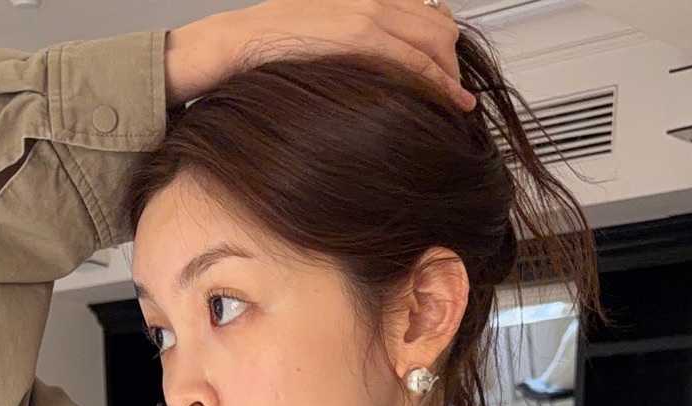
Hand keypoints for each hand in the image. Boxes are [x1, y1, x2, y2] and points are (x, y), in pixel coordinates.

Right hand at [164, 0, 476, 111]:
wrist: (233, 44)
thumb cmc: (265, 50)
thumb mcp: (314, 40)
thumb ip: (345, 46)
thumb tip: (366, 72)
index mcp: (360, 0)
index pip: (422, 16)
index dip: (443, 49)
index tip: (451, 77)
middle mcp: (370, 0)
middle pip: (437, 28)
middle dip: (453, 66)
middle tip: (458, 99)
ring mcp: (367, 15)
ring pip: (432, 44)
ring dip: (450, 79)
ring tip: (458, 108)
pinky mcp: (360, 36)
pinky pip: (412, 60)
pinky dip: (436, 83)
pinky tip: (446, 105)